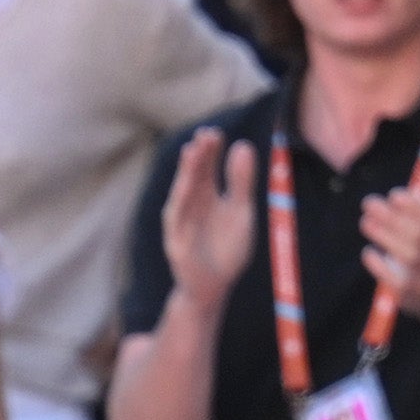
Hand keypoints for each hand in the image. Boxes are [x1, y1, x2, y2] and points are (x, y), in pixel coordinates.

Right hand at [159, 126, 258, 309]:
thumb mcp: (242, 211)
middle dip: (199, 156)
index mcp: (208, 195)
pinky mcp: (177, 241)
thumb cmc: (227, 248)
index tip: (215, 133)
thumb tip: (242, 145)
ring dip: (187, 173)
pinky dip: (180, 202)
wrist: (214, 285)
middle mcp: (192, 205)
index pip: (208, 167)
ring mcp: (182, 222)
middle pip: (194, 176)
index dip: (211, 151)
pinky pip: (177, 219)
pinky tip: (185, 186)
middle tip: (206, 135)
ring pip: (183, 193)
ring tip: (193, 152)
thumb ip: (242, 181)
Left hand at [361, 179, 419, 331]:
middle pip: (416, 234)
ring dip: (381, 234)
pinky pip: (391, 277)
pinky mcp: (409, 292)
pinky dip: (378, 263)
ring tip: (365, 221)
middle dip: (390, 216)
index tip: (394, 195)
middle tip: (368, 203)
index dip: (414, 205)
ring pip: (403, 253)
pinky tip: (369, 251)